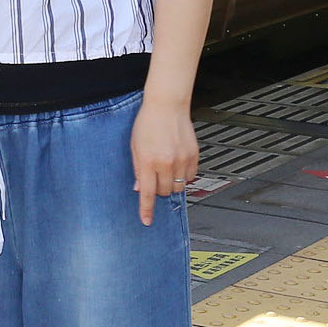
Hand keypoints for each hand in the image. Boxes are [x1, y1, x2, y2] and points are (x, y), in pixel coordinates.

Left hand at [131, 96, 197, 225]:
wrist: (167, 105)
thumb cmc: (147, 122)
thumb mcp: (134, 145)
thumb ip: (138, 168)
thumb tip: (139, 188)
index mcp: (148, 161)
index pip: (147, 192)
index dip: (146, 209)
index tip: (146, 221)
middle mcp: (166, 163)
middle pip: (164, 192)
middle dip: (158, 190)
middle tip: (154, 178)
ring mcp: (182, 160)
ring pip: (178, 187)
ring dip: (171, 184)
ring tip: (165, 169)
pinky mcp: (193, 156)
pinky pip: (190, 177)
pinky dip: (183, 177)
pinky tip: (176, 165)